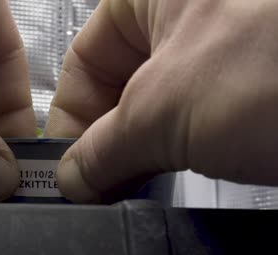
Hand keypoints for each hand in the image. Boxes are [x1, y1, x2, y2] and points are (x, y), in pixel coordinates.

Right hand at [46, 0, 277, 202]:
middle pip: (115, 85)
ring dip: (135, 150)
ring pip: (150, 107)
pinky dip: (169, 152)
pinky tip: (164, 176)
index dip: (68, 114)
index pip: (84, 57)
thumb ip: (104, 148)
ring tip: (127, 184)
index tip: (66, 162)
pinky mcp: (239, 90)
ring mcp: (213, 56)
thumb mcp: (162, 112)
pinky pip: (185, 121)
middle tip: (94, 183)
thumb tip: (73, 175)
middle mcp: (182, 19)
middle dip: (102, 139)